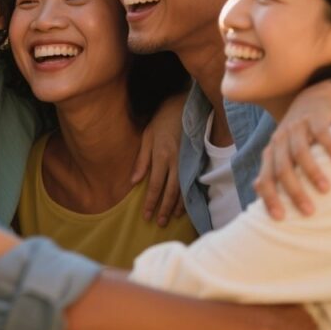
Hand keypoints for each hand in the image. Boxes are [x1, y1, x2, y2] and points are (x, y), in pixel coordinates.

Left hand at [133, 94, 186, 225]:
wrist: (184, 106)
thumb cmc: (162, 121)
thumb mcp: (147, 136)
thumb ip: (141, 160)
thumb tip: (134, 181)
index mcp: (161, 155)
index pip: (156, 185)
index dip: (151, 202)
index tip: (146, 215)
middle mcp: (176, 161)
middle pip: (171, 191)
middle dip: (164, 209)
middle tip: (160, 223)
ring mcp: (188, 161)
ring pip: (184, 189)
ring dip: (178, 206)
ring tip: (172, 218)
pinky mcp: (196, 159)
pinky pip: (193, 182)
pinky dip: (189, 195)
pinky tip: (186, 204)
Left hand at [254, 82, 330, 219]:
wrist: (314, 98)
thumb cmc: (298, 132)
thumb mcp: (282, 150)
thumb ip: (271, 168)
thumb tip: (255, 188)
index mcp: (272, 152)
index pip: (266, 178)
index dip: (270, 198)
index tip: (280, 219)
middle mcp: (281, 140)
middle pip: (283, 168)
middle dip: (294, 191)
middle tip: (309, 212)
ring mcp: (297, 127)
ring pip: (301, 152)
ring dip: (313, 172)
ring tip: (326, 190)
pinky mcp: (315, 117)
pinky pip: (322, 133)